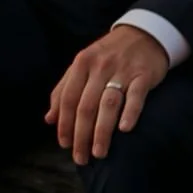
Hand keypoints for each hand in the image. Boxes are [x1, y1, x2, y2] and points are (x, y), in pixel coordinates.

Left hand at [48, 26, 169, 163]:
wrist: (143, 34)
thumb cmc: (108, 54)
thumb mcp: (83, 65)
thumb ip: (64, 89)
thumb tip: (49, 119)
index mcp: (82, 63)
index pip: (68, 98)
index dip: (64, 124)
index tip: (64, 145)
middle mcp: (100, 66)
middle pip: (86, 106)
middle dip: (81, 135)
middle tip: (81, 158)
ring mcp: (122, 70)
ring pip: (108, 104)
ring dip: (102, 131)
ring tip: (99, 153)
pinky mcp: (144, 75)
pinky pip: (136, 96)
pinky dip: (130, 113)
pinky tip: (124, 130)